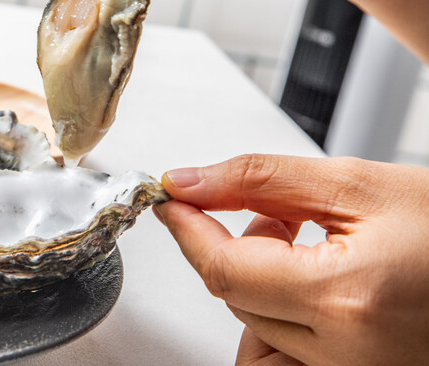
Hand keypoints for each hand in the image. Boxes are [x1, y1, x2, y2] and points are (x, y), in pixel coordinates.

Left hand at [154, 154, 428, 365]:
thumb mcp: (359, 184)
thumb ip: (262, 180)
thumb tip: (189, 181)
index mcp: (346, 297)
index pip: (223, 268)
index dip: (186, 229)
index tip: (170, 198)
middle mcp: (348, 354)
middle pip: (236, 298)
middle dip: (233, 245)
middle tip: (278, 210)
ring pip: (256, 328)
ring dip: (257, 281)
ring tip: (307, 243)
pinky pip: (289, 353)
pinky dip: (282, 314)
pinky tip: (317, 279)